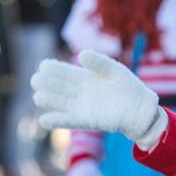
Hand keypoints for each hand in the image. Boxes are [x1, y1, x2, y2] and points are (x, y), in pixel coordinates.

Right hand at [31, 50, 166, 148]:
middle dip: (47, 83)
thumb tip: (81, 54)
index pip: (66, 72)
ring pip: (61, 102)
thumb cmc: (129, 87)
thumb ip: (99, 63)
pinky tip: (44, 120)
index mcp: (86, 77)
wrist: (140, 109)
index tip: (43, 65)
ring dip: (49, 100)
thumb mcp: (115, 71)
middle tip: (35, 80)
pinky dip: (57, 120)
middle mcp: (81, 92)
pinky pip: (68, 120)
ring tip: (38, 97)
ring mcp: (82, 106)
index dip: (54, 69)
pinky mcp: (87, 120)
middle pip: (59, 87)